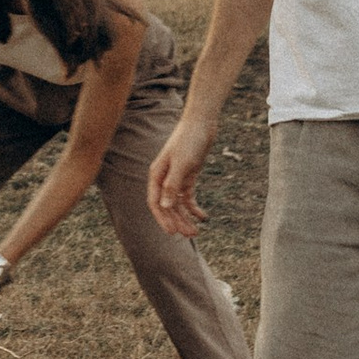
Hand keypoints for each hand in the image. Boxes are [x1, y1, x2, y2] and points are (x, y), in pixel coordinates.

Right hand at [148, 121, 214, 235]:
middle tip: (191, 235)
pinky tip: (203, 217)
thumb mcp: (182, 164)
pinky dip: (194, 207)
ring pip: (178, 204)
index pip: (155, 203)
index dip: (162, 219)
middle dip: (177, 221)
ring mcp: (176, 177)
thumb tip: (164, 207)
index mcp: (157, 175)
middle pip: (167, 206)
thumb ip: (172, 186)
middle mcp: (164, 178)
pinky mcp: (188, 175)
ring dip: (185, 217)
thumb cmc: (188, 140)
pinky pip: (188, 196)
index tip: (172, 232)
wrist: (202, 123)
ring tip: (196, 231)